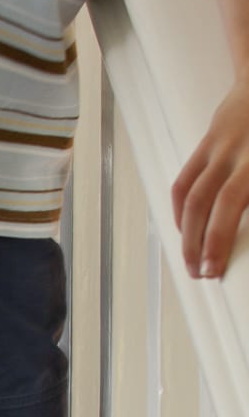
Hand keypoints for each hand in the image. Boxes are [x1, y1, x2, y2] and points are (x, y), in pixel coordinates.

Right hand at [173, 79, 248, 276]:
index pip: (230, 204)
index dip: (218, 239)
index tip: (215, 268)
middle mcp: (236, 150)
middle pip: (205, 204)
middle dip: (198, 244)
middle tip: (200, 274)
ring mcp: (218, 145)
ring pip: (190, 196)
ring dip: (186, 232)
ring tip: (190, 260)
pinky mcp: (207, 142)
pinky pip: (184, 181)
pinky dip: (181, 210)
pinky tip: (185, 230)